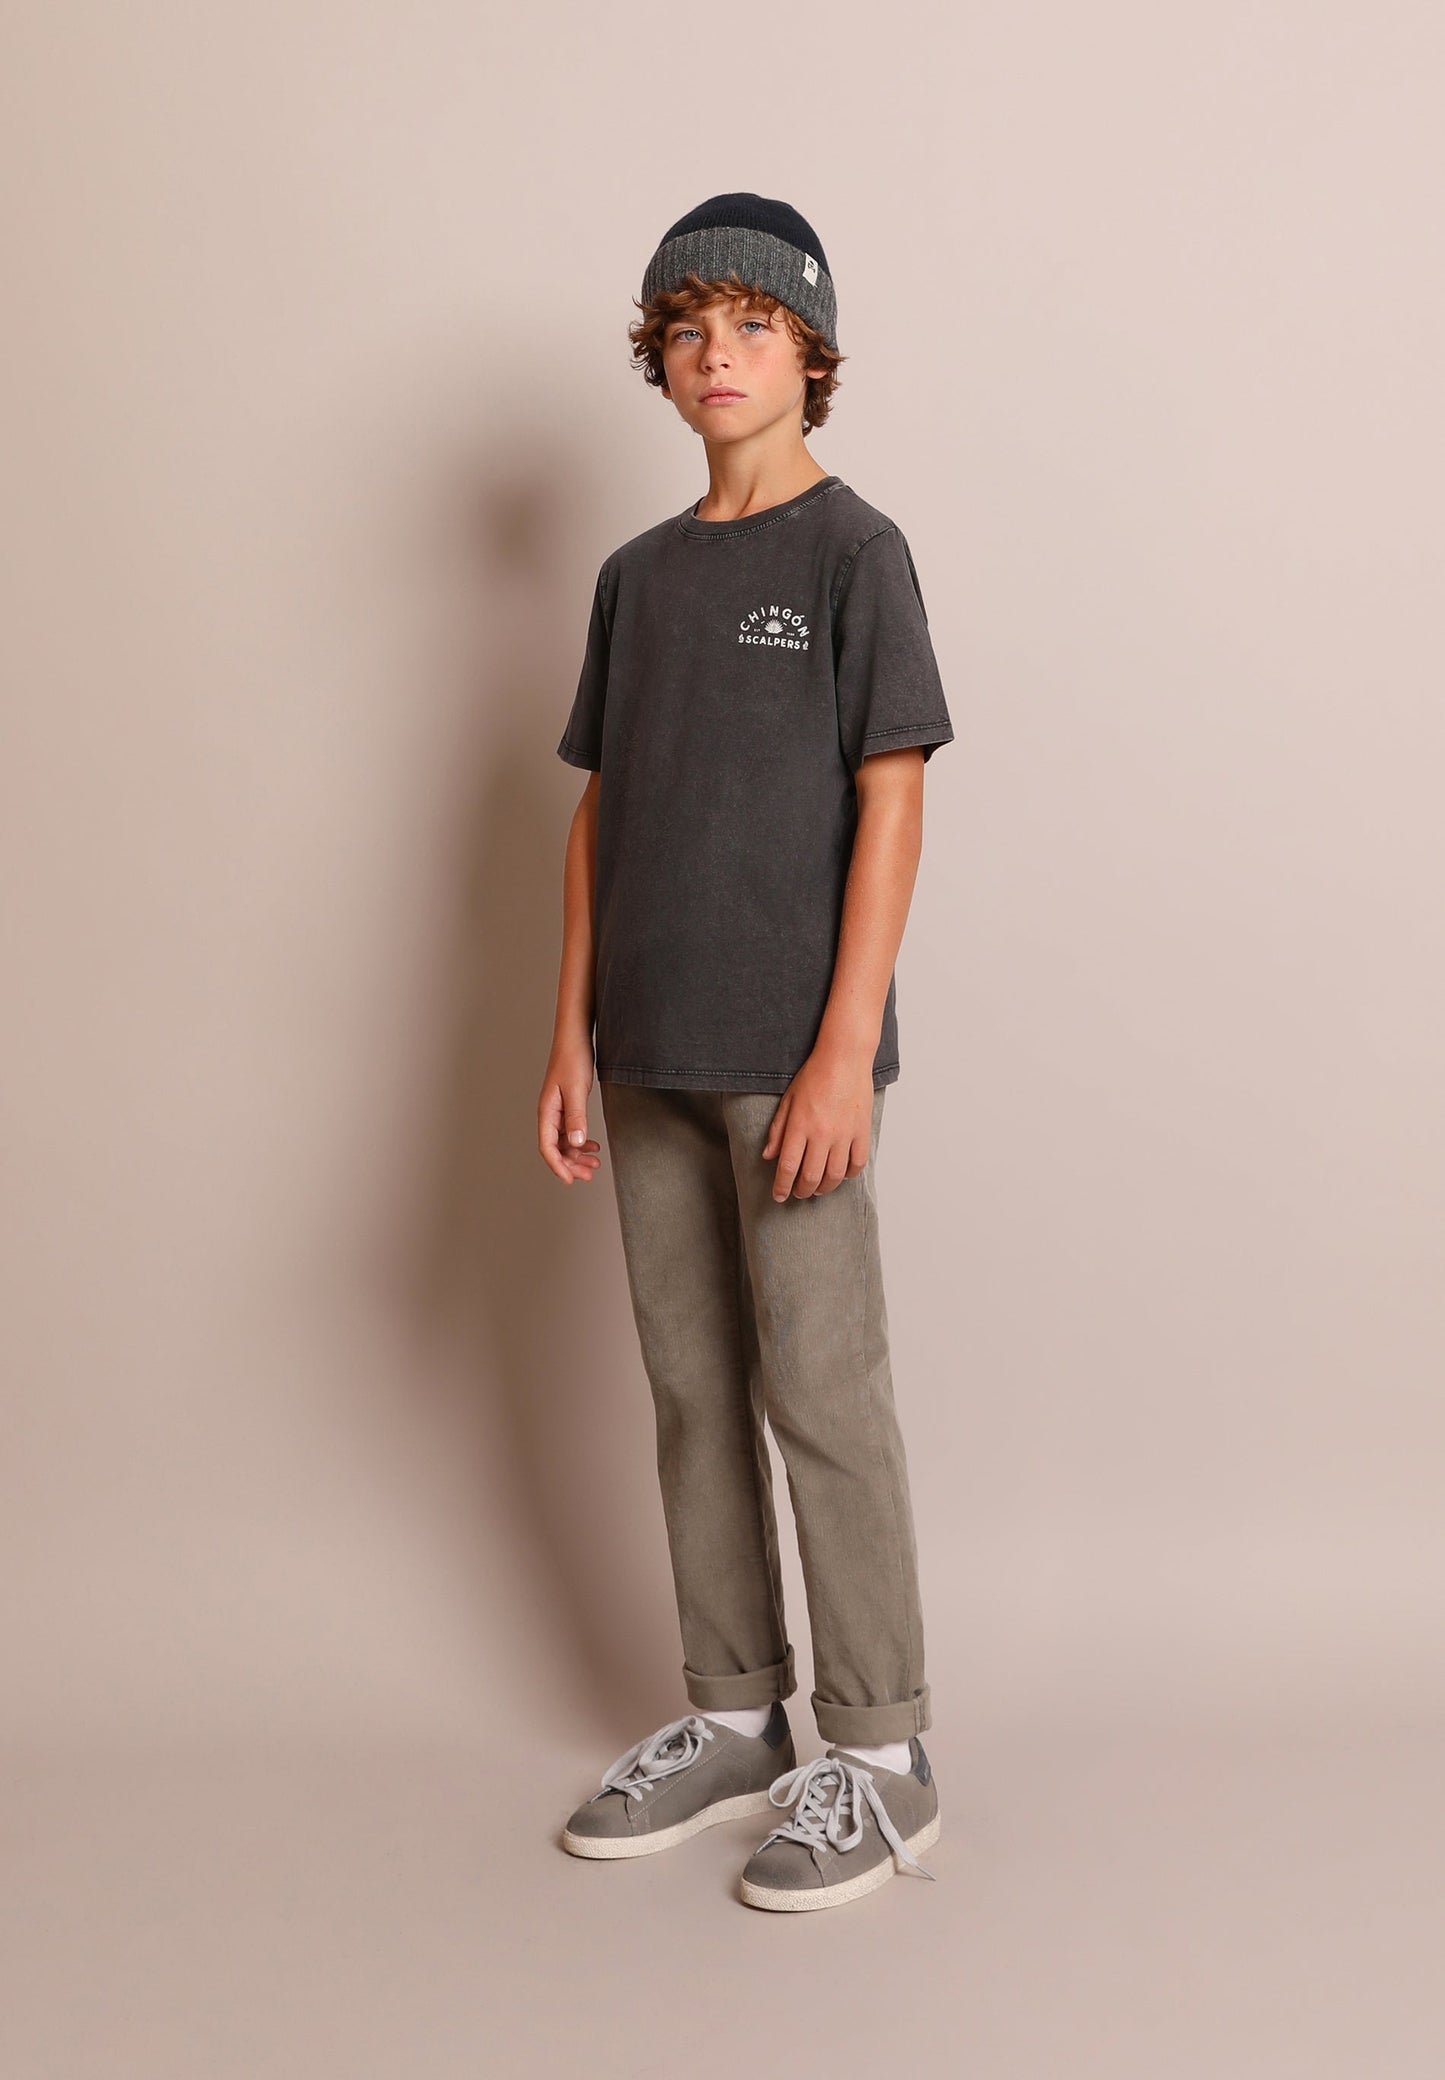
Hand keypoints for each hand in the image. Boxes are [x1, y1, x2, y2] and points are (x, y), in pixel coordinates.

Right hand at [538, 1037, 602, 1184]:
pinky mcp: (568, 1105)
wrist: (575, 1037)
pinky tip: (592, 1145)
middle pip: (556, 1148)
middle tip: (589, 1174)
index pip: (547, 1147)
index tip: (570, 1180)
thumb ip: (576, 1117)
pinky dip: (581, 1142)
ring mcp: (558, 1110)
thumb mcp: (577, 1089)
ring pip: (564, 1141)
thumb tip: (576, 1143)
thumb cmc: (572, 1058)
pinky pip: (571, 1131)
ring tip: (594, 1163)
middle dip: (571, 1164)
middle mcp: (550, 1113)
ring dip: (577, 1155)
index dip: (558, 1166)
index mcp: (547, 1111)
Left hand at [761, 1050, 873, 1200]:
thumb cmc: (814, 1076)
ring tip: (817, 1189)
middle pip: (810, 1177)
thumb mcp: (788, 1101)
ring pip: (834, 1176)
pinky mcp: (862, 1132)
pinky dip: (848, 1175)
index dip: (781, 1186)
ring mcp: (844, 1135)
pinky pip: (857, 1164)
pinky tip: (840, 1174)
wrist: (844, 1059)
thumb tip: (769, 1156)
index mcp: (800, 1126)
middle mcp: (822, 1134)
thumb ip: (778, 1130)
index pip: (787, 1167)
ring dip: (824, 1188)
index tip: (778, 1196)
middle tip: (797, 1193)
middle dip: (801, 1191)